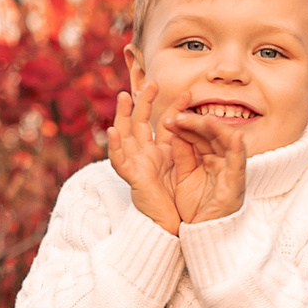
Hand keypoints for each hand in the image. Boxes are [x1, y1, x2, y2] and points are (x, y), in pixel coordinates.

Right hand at [107, 86, 182, 234]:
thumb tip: (194, 128)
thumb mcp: (182, 167)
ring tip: (123, 97)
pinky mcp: (133, 178)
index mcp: (159, 152)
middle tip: (151, 82)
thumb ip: (184, 149)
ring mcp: (136, 165)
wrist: (168, 225)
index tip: (187, 93)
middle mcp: (144, 155)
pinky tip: (112, 132)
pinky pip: (120, 161)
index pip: (164, 124)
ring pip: (125, 136)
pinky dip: (115, 146)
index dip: (174, 108)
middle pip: (140, 123)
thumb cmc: (174, 199)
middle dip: (144, 103)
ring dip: (122, 116)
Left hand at [162, 108, 247, 225]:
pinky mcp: (235, 187)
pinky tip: (235, 137)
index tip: (170, 120)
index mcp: (212, 160)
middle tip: (179, 117)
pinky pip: (239, 166)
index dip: (187, 126)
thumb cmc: (196, 208)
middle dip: (197, 124)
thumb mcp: (184, 177)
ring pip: (230, 145)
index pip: (201, 136)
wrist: (202, 235)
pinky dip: (238, 151)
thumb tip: (176, 131)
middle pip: (214, 136)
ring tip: (205, 120)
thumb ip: (182, 155)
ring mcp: (231, 174)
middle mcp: (224, 163)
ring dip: (218, 131)